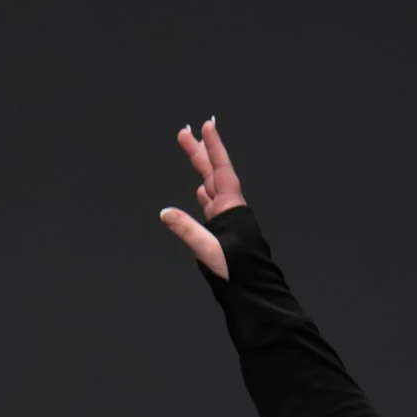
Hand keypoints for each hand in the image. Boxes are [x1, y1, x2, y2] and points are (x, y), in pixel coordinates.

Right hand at [159, 117, 245, 278]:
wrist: (252, 290)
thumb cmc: (236, 272)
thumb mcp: (208, 250)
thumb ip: (187, 230)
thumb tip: (165, 213)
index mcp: (230, 207)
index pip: (219, 170)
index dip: (213, 147)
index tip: (206, 126)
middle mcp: (229, 208)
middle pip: (212, 173)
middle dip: (200, 151)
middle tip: (185, 132)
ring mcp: (226, 219)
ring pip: (211, 186)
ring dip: (201, 168)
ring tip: (192, 151)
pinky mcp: (221, 231)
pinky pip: (211, 205)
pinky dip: (204, 193)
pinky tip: (200, 190)